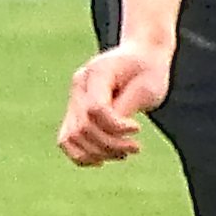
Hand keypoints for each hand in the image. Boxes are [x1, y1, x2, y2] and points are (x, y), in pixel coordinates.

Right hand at [62, 37, 172, 164]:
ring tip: (124, 153)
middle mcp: (80, 84)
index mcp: (98, 71)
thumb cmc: (148, 71)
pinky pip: (66, 140)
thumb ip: (126, 107)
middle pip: (83, 126)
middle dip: (110, 144)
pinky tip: (104, 158)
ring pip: (71, 137)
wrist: (141, 56)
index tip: (137, 129)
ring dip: (98, 153)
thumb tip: (111, 133)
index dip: (115, 127)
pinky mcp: (75, 110)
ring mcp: (74, 97)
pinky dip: (82, 155)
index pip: (95, 108)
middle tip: (135, 147)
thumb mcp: (147, 88)